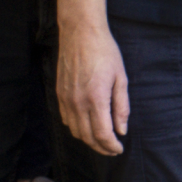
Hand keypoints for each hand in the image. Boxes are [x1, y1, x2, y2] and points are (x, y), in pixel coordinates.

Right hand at [55, 15, 129, 156]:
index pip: (102, 134)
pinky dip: (76, 128)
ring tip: (101, 140)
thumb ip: (121, 106)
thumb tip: (121, 130)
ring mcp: (66, 98)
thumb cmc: (104, 52)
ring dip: (88, 140)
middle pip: (87, 137)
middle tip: (112, 149)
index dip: (111, 146)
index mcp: (96, 98)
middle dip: (101, 147)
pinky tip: (86, 125)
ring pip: (75, 131)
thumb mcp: (120, 77)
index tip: (119, 148)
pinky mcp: (59, 93)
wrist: (81, 32)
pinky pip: (66, 119)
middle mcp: (78, 102)